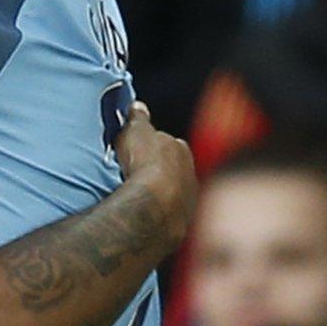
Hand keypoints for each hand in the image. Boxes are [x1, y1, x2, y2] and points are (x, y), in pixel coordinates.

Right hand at [113, 102, 196, 248]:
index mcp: (181, 148)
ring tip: (140, 195)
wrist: (155, 203)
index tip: (141, 150)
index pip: (169, 143)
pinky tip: (146, 211)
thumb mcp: (135, 131)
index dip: (154, 145)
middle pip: (175, 168)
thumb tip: (138, 106)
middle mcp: (191, 172)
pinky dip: (160, 209)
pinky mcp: (183, 219)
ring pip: (175, 190)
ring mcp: (189, 197)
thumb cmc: (146, 162)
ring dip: (162, 191)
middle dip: (161, 169)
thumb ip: (138, 119)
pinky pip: (169, 210)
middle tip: (139, 173)